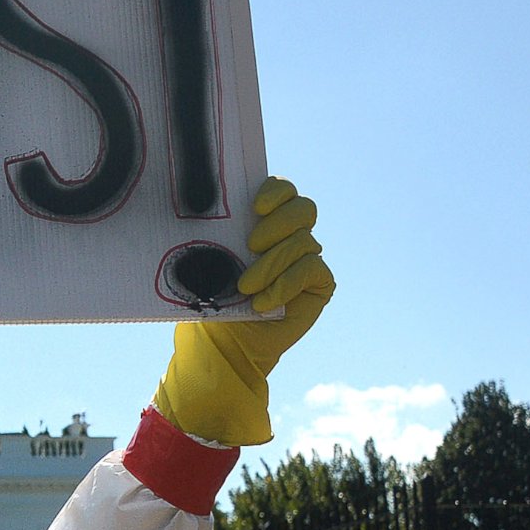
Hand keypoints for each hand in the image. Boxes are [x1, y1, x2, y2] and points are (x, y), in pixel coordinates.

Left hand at [152, 177, 335, 444]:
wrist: (223, 341)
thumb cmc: (213, 294)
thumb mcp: (210, 260)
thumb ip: (221, 233)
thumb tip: (211, 207)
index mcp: (265, 219)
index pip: (283, 189)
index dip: (276, 190)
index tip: (254, 206)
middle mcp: (291, 234)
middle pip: (303, 208)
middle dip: (278, 223)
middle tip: (251, 245)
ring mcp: (307, 257)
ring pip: (304, 242)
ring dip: (271, 264)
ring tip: (244, 287)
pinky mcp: (319, 283)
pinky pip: (311, 269)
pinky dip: (284, 285)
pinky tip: (262, 303)